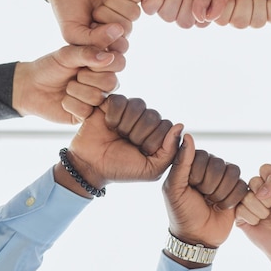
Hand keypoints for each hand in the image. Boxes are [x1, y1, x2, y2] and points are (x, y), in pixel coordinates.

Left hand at [12, 45, 123, 124]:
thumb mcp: (66, 54)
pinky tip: (64, 100)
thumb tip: (108, 56)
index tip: (84, 61)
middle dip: (86, 78)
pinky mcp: (88, 115)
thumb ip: (87, 53)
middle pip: (111, 82)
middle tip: (74, 75)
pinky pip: (85, 111)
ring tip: (67, 87)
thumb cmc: (50, 67)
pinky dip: (69, 104)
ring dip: (75, 91)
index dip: (101, 63)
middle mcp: (105, 82)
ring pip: (97, 97)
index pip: (119, 62)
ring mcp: (99, 100)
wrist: (31, 87)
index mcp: (104, 64)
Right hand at [47, 0, 141, 52]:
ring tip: (101, 0)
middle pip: (127, 28)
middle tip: (94, 10)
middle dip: (107, 16)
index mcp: (109, 42)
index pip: (121, 47)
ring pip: (134, 13)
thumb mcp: (73, 32)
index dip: (107, 35)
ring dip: (114, 3)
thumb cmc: (68, 10)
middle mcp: (120, 28)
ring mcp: (126, 11)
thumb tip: (119, 32)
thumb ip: (93, 41)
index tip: (90, 25)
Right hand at [67, 93, 182, 189]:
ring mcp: (130, 109)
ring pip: (138, 105)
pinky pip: (120, 101)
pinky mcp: (112, 103)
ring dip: (125, 125)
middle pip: (153, 115)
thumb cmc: (121, 169)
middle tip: (127, 143)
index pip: (167, 126)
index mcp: (158, 133)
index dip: (153, 141)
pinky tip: (108, 125)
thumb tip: (180, 125)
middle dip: (138, 134)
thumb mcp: (151, 170)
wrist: (91, 167)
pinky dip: (113, 115)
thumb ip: (170, 152)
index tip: (141, 152)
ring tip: (117, 134)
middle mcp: (146, 119)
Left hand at [139, 0, 214, 27]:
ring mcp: (165, 2)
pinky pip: (150, 10)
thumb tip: (202, 18)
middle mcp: (182, 6)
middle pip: (184, 23)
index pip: (200, 22)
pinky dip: (157, 0)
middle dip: (186, 5)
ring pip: (168, 17)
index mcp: (198, 4)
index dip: (201, 11)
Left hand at [163, 134, 246, 250]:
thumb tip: (188, 135)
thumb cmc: (182, 212)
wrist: (197, 238)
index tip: (190, 188)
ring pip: (232, 173)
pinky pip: (242, 185)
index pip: (203, 156)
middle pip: (219, 164)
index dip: (198, 175)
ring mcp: (224, 178)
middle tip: (202, 198)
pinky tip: (222, 207)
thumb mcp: (174, 189)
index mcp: (192, 164)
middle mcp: (209, 167)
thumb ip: (181, 162)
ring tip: (212, 202)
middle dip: (210, 186)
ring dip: (221, 193)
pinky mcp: (237, 190)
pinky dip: (232, 199)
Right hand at [235, 164, 270, 268]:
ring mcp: (246, 201)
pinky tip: (258, 223)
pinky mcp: (238, 214)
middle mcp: (257, 189)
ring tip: (267, 216)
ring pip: (247, 196)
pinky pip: (240, 209)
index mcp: (270, 181)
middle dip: (267, 198)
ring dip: (261, 210)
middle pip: (254, 181)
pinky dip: (253, 218)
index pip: (265, 169)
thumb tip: (259, 190)